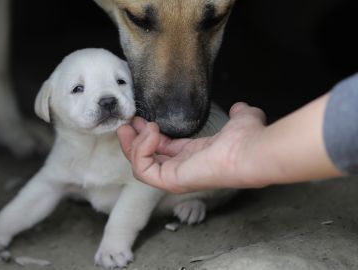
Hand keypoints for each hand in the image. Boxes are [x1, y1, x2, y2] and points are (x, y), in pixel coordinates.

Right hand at [117, 102, 268, 193]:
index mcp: (193, 156)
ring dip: (133, 144)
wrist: (251, 150)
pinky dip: (141, 149)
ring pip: (139, 166)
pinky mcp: (170, 180)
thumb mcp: (240, 119)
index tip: (139, 119)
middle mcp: (181, 168)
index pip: (161, 149)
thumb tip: (240, 107)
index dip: (147, 134)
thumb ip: (238, 113)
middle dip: (132, 141)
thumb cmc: (248, 139)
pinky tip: (151, 131)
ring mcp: (175, 177)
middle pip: (145, 159)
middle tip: (126, 124)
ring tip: (136, 125)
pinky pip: (143, 168)